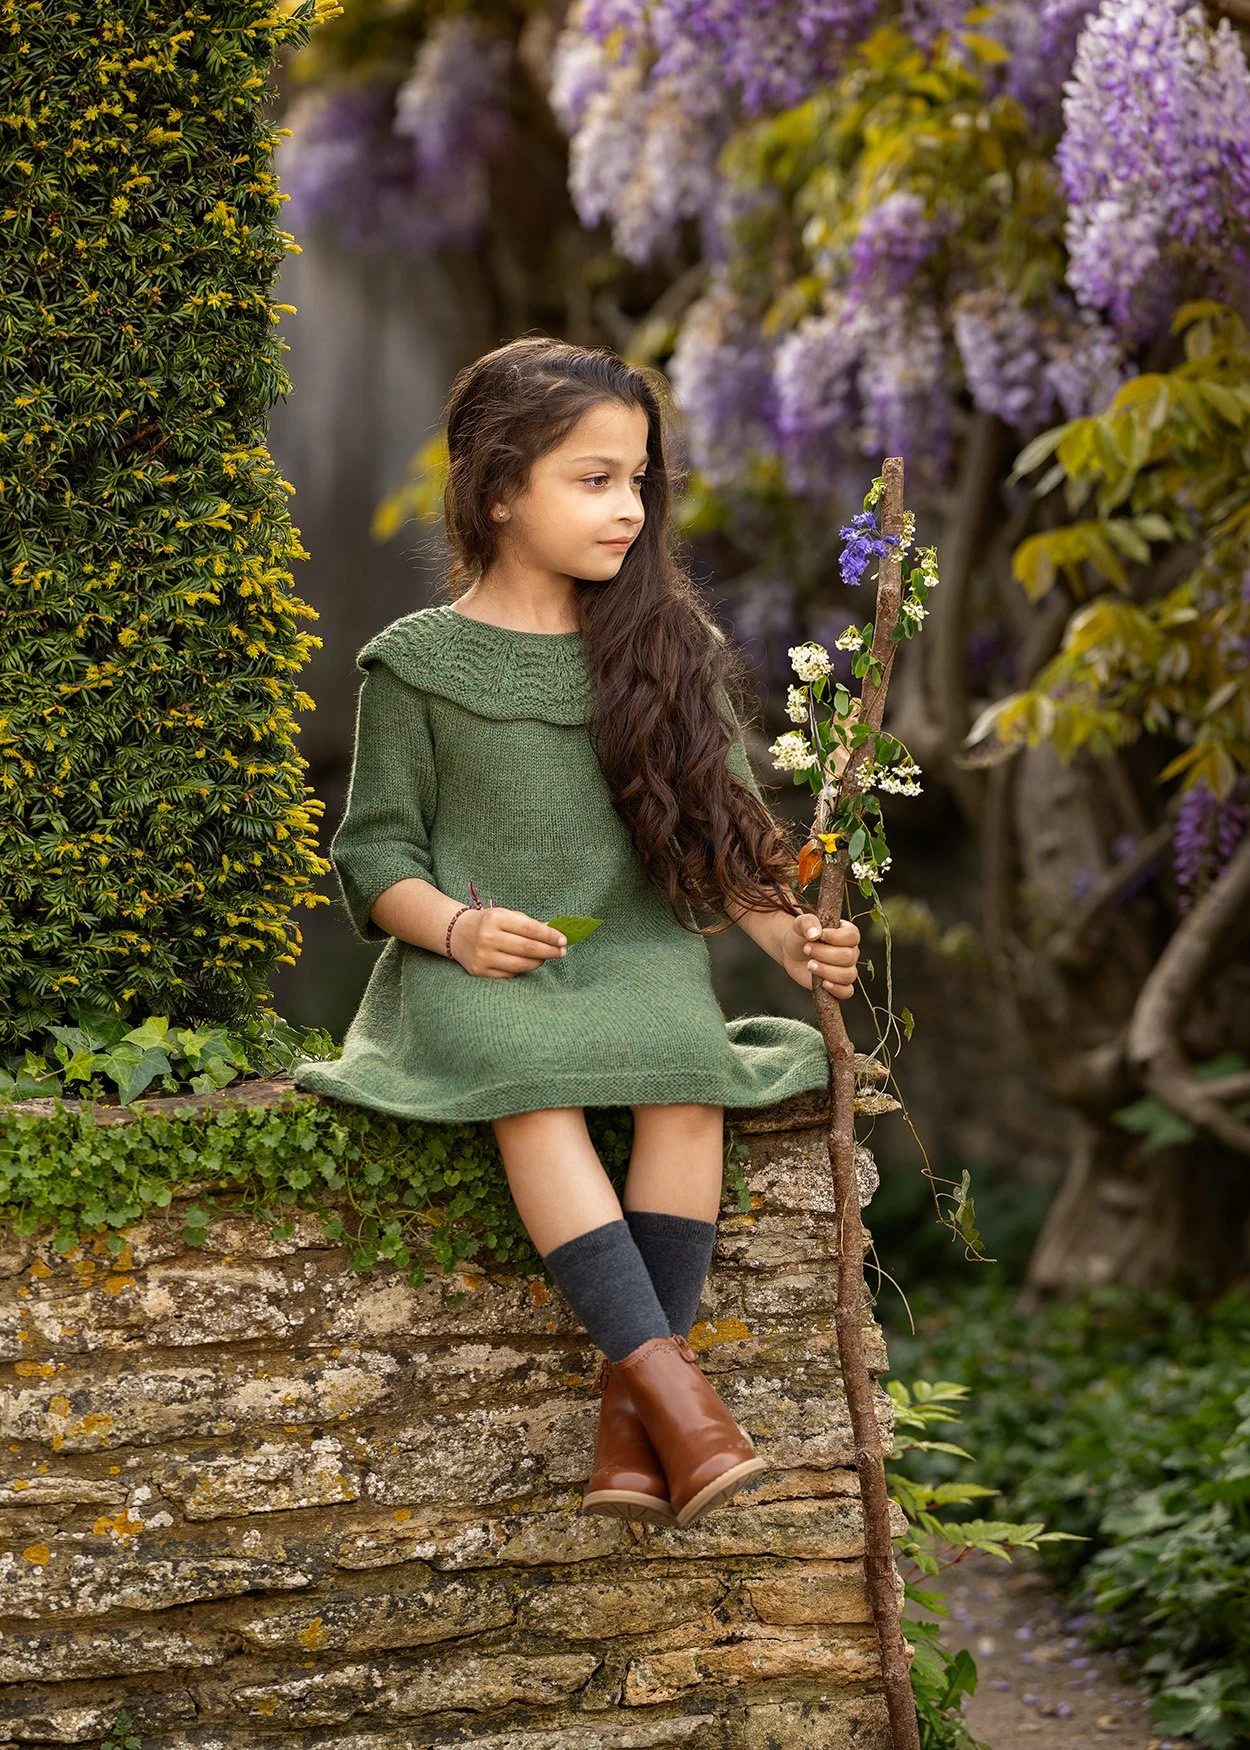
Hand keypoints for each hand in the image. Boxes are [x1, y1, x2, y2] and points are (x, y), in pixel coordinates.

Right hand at [448, 906, 567, 976]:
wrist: (457, 933)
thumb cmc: (489, 923)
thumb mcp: (506, 915)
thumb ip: (529, 924)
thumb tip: (554, 933)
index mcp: (496, 918)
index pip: (530, 929)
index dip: (549, 935)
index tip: (564, 940)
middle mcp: (488, 937)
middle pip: (527, 948)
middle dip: (549, 951)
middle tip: (562, 952)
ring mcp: (483, 956)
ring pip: (521, 964)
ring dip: (539, 962)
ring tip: (547, 958)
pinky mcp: (480, 971)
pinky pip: (510, 974)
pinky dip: (523, 969)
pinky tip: (529, 964)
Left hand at [780, 910, 860, 999]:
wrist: (792, 952)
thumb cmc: (800, 936)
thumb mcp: (799, 924)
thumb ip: (807, 922)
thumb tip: (815, 933)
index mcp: (846, 934)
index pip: (853, 936)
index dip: (836, 937)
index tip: (819, 935)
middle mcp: (851, 952)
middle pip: (848, 957)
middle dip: (824, 954)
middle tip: (807, 949)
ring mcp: (846, 969)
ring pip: (848, 975)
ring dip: (827, 971)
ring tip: (810, 965)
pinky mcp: (839, 985)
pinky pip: (847, 992)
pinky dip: (836, 989)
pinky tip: (823, 983)